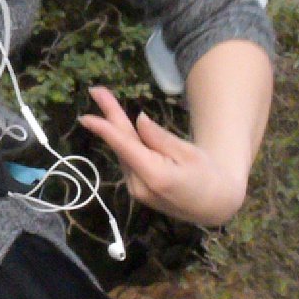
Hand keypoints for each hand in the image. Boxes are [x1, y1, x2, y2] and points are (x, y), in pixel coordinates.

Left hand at [78, 85, 248, 226]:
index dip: (105, 129)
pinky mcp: (136, 191)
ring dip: (115, 129)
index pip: (125, 148)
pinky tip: (120, 126)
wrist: (213, 207)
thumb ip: (160, 138)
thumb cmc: (208, 176)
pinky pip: (128, 161)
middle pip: (121, 146)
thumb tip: (139, 120)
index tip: (86, 116)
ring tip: (107, 101)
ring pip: (123, 153)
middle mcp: (139, 185)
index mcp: (155, 176)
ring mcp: (135, 191)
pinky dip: (125, 143)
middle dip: (107, 119)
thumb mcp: (189, 153)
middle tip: (96, 91)